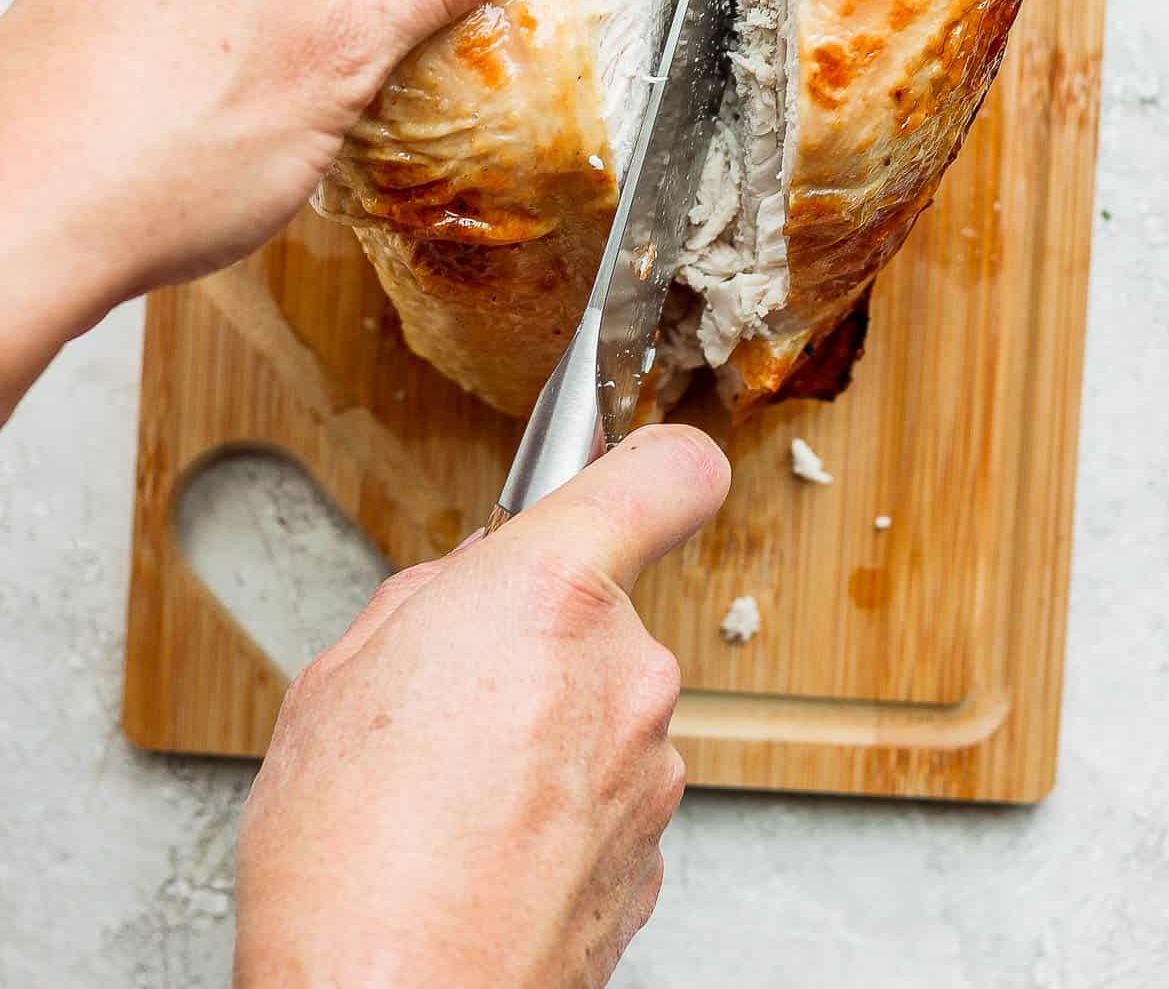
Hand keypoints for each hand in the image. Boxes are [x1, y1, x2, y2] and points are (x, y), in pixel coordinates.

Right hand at [234, 424, 730, 987]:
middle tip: (452, 699)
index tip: (630, 474)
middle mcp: (626, 670)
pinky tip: (485, 848)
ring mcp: (650, 768)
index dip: (653, 467)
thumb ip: (430, 601)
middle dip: (538, 638)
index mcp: (551, 592)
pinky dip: (561, 805)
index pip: (669, 475)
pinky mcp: (653, 854)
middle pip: (604, 610)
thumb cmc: (347, 859)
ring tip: (454, 795)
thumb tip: (472, 586)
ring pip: (603, 706)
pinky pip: (609, 789)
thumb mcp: (341, 677)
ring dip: (547, 730)